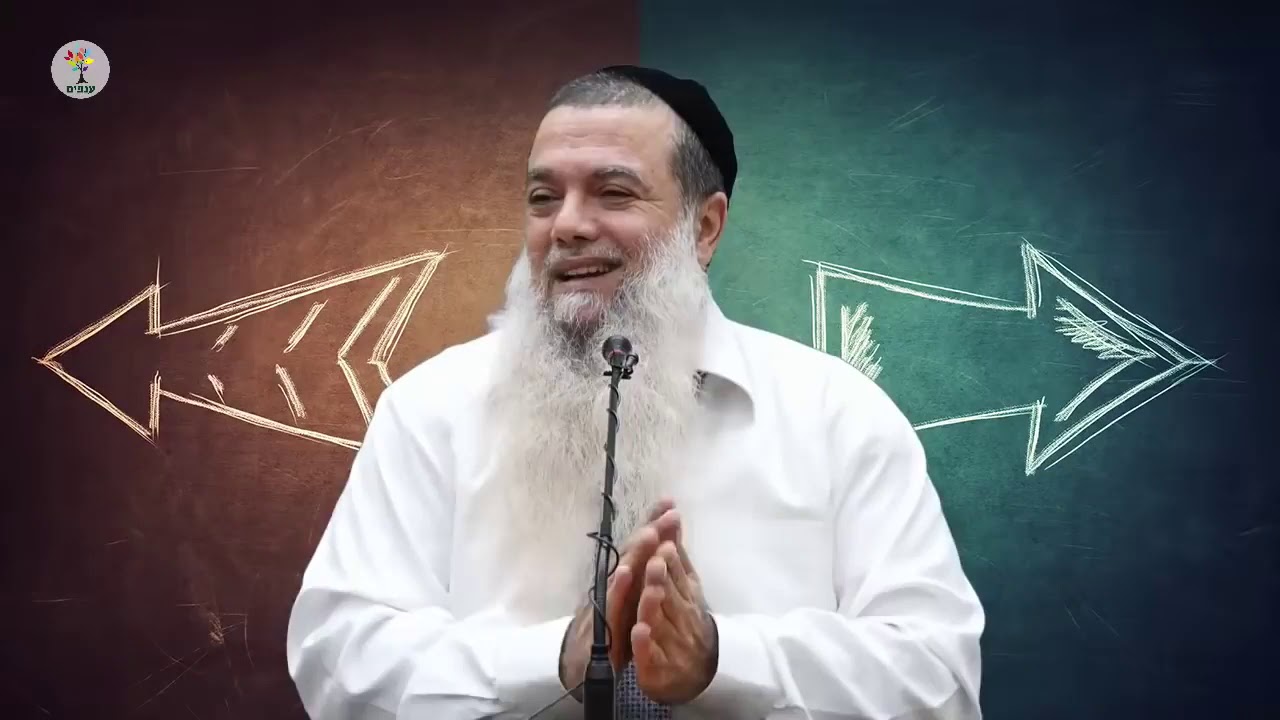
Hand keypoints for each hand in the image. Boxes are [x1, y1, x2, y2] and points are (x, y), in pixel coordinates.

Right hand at [559, 500, 680, 692]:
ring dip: (635, 553)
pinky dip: (617, 590)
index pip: (641, 549)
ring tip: (650, 533)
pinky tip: (626, 573)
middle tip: (667, 512)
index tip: (670, 503)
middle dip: (650, 532)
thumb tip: (660, 541)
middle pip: (632, 554)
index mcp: (624, 580)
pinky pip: (609, 606)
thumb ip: (645, 574)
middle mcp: (613, 585)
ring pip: (621, 574)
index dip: (654, 525)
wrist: (580, 666)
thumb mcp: (632, 601)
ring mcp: (603, 603)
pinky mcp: (599, 625)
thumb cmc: (610, 628)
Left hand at [632, 534, 717, 704]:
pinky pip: (651, 655)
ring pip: (660, 622)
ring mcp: (670, 643)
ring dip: (653, 605)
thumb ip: (677, 556)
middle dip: (662, 577)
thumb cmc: (686, 621)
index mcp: (686, 597)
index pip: (677, 575)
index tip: (664, 543)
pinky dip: (644, 643)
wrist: (695, 672)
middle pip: (670, 595)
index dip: (671, 560)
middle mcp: (681, 618)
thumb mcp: (686, 587)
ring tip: (650, 590)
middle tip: (656, 560)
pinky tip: (638, 631)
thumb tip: (672, 516)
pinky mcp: (658, 667)